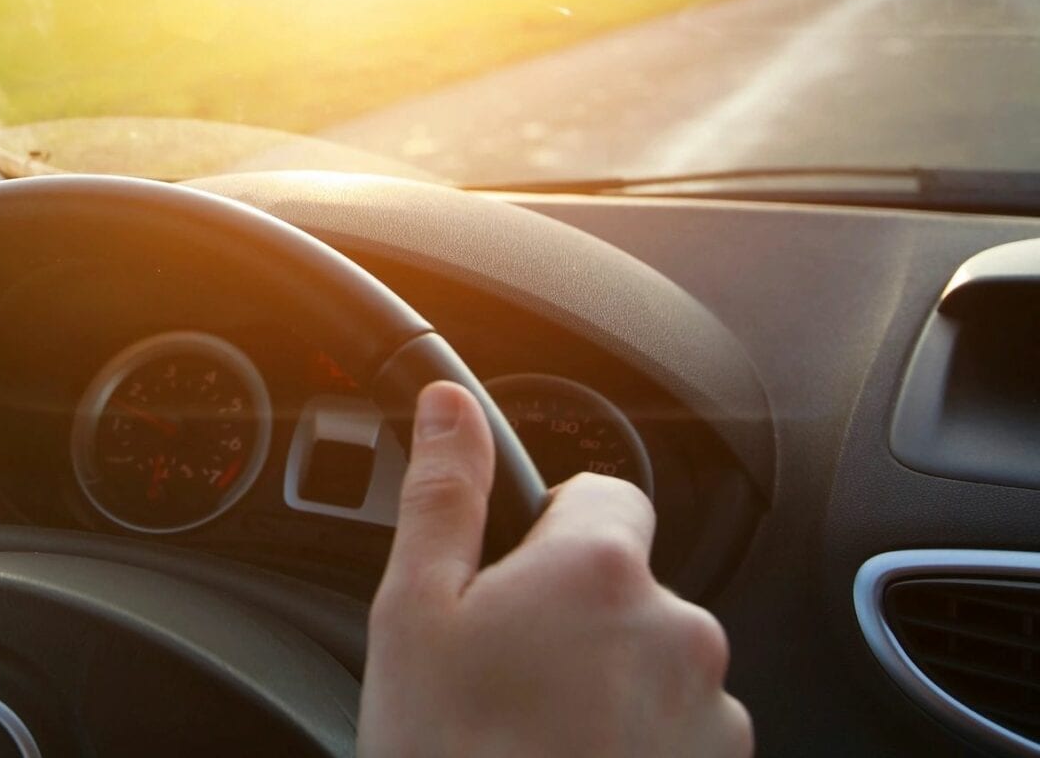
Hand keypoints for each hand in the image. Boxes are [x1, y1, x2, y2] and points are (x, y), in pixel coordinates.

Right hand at [358, 382, 751, 756]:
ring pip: (655, 662)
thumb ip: (444, 494)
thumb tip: (449, 403)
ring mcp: (711, 711)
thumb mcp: (413, 614)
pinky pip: (681, 730)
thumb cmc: (450, 757)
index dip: (547, 528)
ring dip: (609, 682)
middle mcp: (678, 629)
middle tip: (501, 674)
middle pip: (628, 584)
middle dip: (573, 614)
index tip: (508, 578)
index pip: (604, 493)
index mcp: (598, 570)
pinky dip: (637, 743)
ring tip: (534, 736)